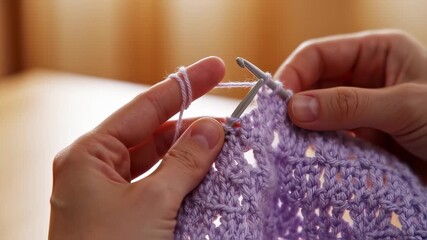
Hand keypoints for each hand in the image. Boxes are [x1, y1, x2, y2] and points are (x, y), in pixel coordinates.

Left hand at [49, 57, 224, 238]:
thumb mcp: (152, 204)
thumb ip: (184, 161)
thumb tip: (212, 127)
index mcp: (89, 155)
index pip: (145, 108)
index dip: (184, 85)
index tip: (215, 67)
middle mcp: (97, 168)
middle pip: (153, 132)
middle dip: (193, 124)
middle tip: (231, 119)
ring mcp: (110, 192)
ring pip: (159, 159)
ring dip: (193, 152)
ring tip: (228, 142)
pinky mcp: (125, 213)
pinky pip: (159, 183)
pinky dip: (185, 176)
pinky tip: (210, 169)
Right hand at [274, 30, 426, 160]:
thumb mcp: (404, 106)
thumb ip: (349, 105)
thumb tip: (295, 109)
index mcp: (376, 52)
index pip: (318, 54)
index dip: (293, 73)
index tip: (276, 100)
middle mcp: (363, 77)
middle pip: (313, 83)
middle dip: (294, 102)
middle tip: (278, 126)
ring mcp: (359, 108)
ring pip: (316, 112)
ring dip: (303, 126)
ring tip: (291, 142)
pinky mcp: (359, 136)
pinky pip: (327, 136)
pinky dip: (316, 145)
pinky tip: (310, 154)